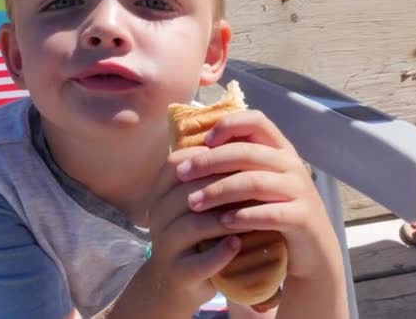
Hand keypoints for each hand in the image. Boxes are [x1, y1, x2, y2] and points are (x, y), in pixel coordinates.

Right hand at [141, 146, 244, 315]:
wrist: (176, 282)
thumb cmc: (195, 234)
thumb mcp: (195, 202)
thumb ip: (208, 174)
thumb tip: (237, 133)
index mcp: (160, 192)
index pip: (178, 163)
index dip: (210, 157)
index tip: (242, 157)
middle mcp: (156, 215)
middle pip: (188, 191)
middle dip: (225, 186)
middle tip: (258, 183)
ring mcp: (164, 245)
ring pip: (194, 224)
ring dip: (227, 218)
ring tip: (255, 215)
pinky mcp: (178, 273)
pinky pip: (200, 261)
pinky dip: (222, 252)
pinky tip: (239, 243)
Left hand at [174, 110, 342, 280]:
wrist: (313, 251)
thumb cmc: (273, 213)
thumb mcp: (256, 183)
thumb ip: (235, 165)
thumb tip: (190, 152)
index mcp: (279, 150)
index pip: (256, 121)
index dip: (229, 125)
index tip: (204, 141)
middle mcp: (292, 165)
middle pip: (247, 152)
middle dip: (209, 162)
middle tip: (182, 174)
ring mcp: (301, 191)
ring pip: (255, 182)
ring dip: (219, 191)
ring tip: (194, 203)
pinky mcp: (304, 219)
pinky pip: (272, 214)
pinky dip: (245, 216)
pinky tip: (223, 222)